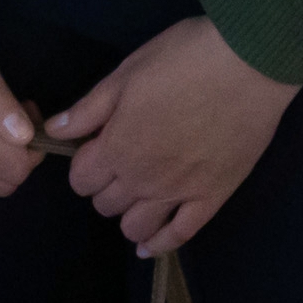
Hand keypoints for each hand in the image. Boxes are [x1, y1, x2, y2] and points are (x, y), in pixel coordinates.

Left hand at [45, 17, 295, 257]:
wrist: (249, 64)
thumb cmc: (184, 58)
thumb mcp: (127, 72)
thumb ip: (88, 108)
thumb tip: (53, 131)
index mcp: (117, 147)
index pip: (81, 179)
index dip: (84, 163)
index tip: (96, 145)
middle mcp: (143, 179)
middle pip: (106, 204)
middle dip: (104, 185)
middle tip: (120, 161)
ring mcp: (179, 194)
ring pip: (136, 227)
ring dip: (128, 215)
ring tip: (137, 193)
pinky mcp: (213, 199)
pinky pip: (180, 236)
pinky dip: (160, 244)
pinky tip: (150, 244)